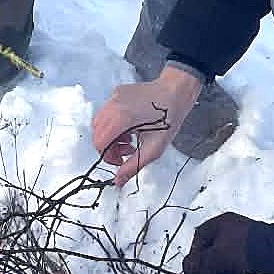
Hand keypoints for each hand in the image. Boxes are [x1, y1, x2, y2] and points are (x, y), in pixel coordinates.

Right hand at [93, 65, 203, 187]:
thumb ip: (133, 167)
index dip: (108, 157)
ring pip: (99, 123)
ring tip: (129, 138)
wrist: (176, 92)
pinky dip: (113, 123)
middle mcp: (113, 105)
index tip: (121, 161)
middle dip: (109, 147)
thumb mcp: (154, 148)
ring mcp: (113, 97)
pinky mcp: (117, 93)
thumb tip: (117, 181)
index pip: (99, 143)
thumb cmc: (169, 118)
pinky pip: (106, 112)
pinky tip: (130, 126)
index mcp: (121, 118)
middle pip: (97, 134)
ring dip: (110, 136)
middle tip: (128, 151)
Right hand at [180, 213, 273, 273]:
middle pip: (211, 253)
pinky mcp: (253, 256)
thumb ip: (200, 263)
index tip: (191, 273)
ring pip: (224, 262)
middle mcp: (230, 231)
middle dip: (206, 273)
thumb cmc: (243, 249)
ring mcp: (243, 244)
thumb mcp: (217, 257)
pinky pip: (237, 267)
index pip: (199, 239)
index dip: (194, 257)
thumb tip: (186, 268)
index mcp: (220, 224)